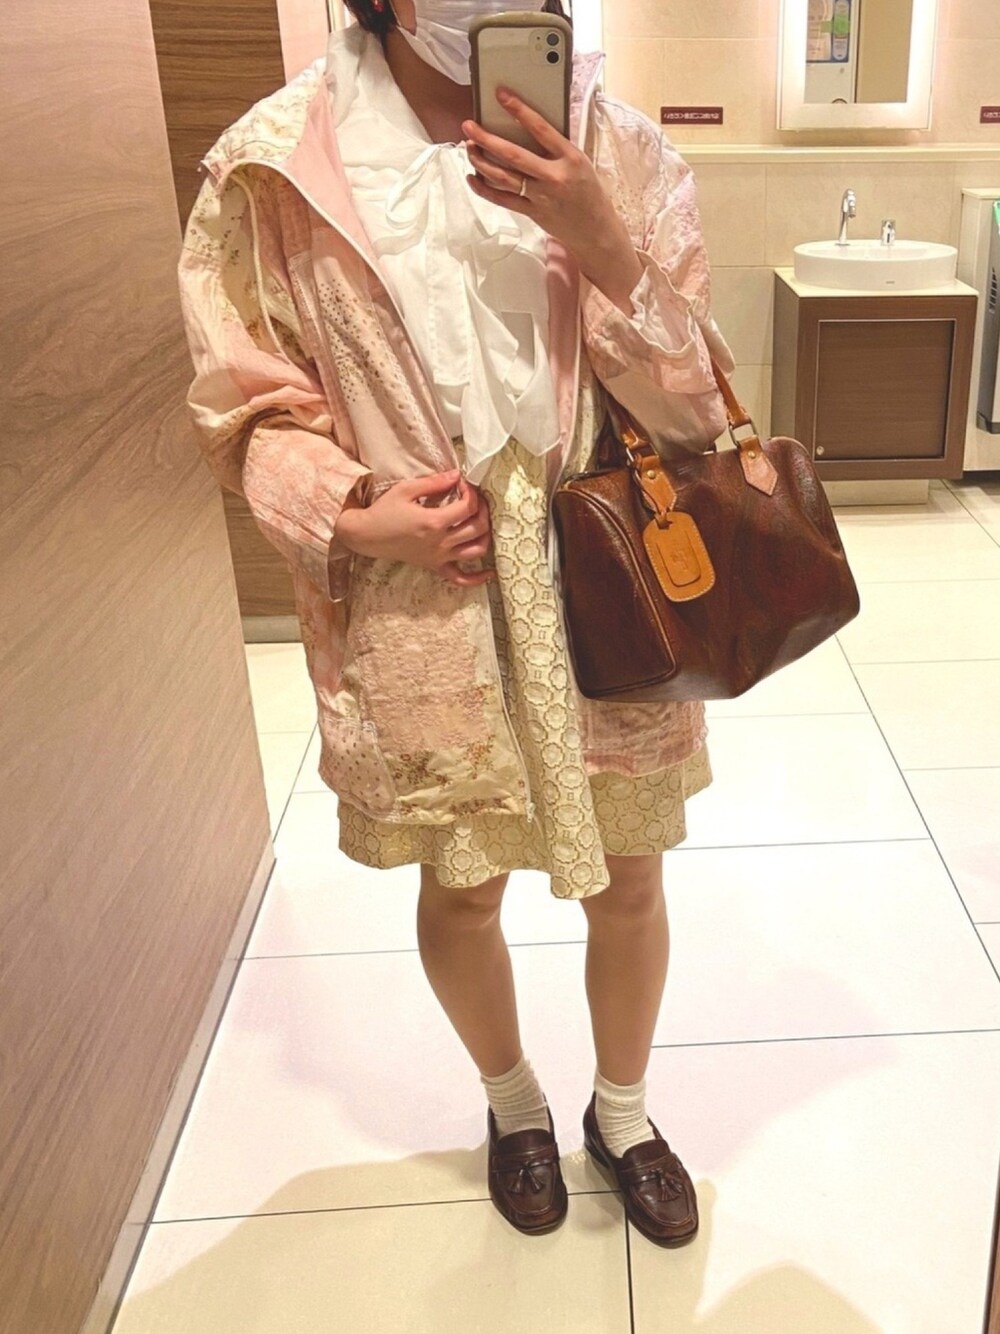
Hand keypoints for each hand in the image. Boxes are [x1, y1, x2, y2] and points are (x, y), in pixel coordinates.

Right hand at [334, 470, 494, 587]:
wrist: (368, 536)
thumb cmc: (384, 511)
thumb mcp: (406, 489)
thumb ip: (434, 482)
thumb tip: (457, 475)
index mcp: (433, 522)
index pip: (468, 507)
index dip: (471, 492)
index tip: (463, 483)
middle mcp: (440, 543)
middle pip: (478, 527)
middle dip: (482, 509)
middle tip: (474, 499)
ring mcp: (439, 557)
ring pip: (477, 551)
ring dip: (486, 536)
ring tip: (481, 521)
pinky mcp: (435, 566)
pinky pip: (461, 578)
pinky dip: (477, 578)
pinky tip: (489, 572)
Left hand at [462, 89, 642, 312]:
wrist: (595, 230)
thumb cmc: (588, 191)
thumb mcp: (580, 162)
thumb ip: (555, 148)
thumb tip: (526, 128)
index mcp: (569, 158)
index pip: (541, 129)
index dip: (519, 110)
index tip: (501, 95)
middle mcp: (553, 177)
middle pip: (513, 155)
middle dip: (487, 139)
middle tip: (469, 125)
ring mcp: (541, 197)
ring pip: (503, 178)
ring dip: (482, 161)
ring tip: (469, 147)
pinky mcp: (531, 213)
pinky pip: (502, 200)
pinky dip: (484, 189)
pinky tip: (472, 176)